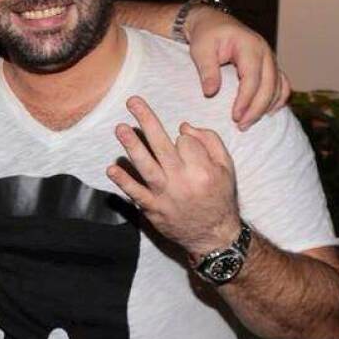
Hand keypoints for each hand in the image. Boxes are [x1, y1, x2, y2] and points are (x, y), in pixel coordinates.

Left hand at [106, 96, 240, 260]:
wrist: (214, 236)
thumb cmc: (219, 197)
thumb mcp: (227, 168)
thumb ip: (210, 142)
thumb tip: (183, 126)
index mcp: (203, 170)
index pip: (184, 141)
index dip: (182, 138)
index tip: (183, 144)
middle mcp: (183, 180)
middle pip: (161, 145)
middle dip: (146, 120)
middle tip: (132, 101)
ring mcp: (165, 195)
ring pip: (146, 165)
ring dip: (131, 145)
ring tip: (120, 128)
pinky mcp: (152, 208)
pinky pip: (135, 192)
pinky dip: (123, 181)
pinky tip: (111, 168)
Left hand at [184, 7, 290, 130]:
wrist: (213, 22)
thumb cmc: (206, 35)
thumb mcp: (200, 50)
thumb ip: (207, 70)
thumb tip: (210, 93)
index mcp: (249, 46)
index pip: (252, 78)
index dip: (245, 100)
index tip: (235, 117)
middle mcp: (265, 51)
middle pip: (268, 86)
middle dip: (256, 109)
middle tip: (241, 126)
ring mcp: (270, 58)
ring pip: (277, 87)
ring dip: (266, 107)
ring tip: (248, 123)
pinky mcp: (270, 65)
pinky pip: (282, 84)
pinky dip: (278, 99)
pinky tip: (269, 113)